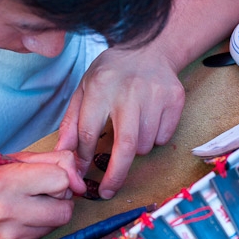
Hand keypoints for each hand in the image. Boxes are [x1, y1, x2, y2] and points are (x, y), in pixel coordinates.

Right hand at [0, 150, 86, 238]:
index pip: (61, 180)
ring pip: (59, 222)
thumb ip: (54, 161)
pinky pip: (45, 235)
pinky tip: (21, 218)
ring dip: (51, 211)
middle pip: (66, 208)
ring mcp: (12, 235)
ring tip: (29, 203)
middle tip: (39, 191)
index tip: (46, 175)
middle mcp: (8, 212)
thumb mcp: (15, 159)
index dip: (60, 176)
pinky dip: (40, 225)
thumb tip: (80, 181)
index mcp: (6, 183)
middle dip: (60, 197)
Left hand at [56, 44, 184, 198]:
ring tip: (130, 128)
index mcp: (100, 87)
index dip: (82, 157)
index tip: (80, 173)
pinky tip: (148, 119)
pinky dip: (154, 138)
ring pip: (145, 145)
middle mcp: (128, 91)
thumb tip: (63, 154)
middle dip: (115, 176)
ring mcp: (155, 95)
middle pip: (124, 147)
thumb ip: (71, 122)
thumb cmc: (111, 72)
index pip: (88, 133)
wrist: (148, 47)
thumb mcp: (84, 89)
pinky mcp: (174, 100)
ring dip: (134, 149)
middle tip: (108, 192)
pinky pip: (163, 138)